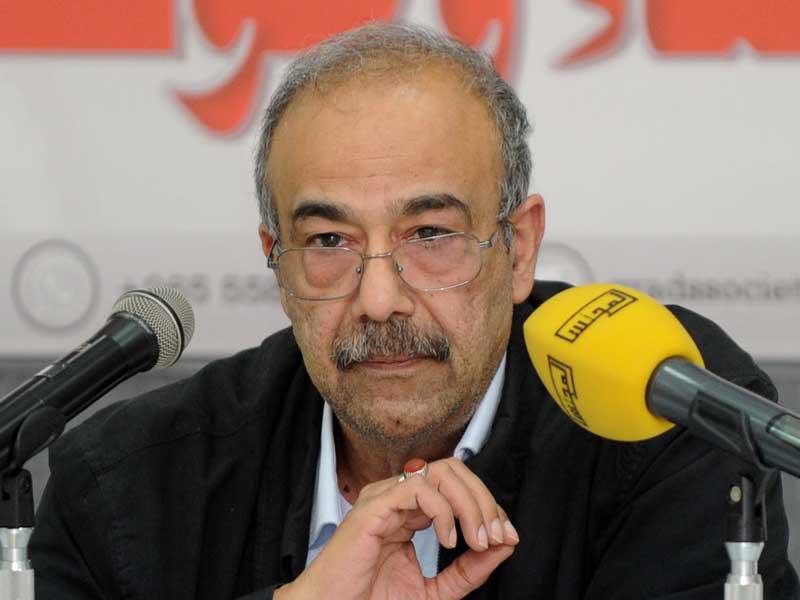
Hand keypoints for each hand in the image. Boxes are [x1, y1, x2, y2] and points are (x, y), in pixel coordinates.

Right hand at [276, 458, 519, 599]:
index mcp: (411, 511)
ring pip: (440, 472)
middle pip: (453, 470)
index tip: (506, 538)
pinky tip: (448, 540)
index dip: (488, 508)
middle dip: (484, 501)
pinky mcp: (373, 506)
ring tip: (477, 539)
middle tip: (495, 536)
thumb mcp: (436, 590)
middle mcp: (398, 497)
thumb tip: (505, 544)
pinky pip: (419, 488)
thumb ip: (470, 570)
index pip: (457, 487)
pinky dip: (443, 511)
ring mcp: (384, 497)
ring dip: (469, 504)